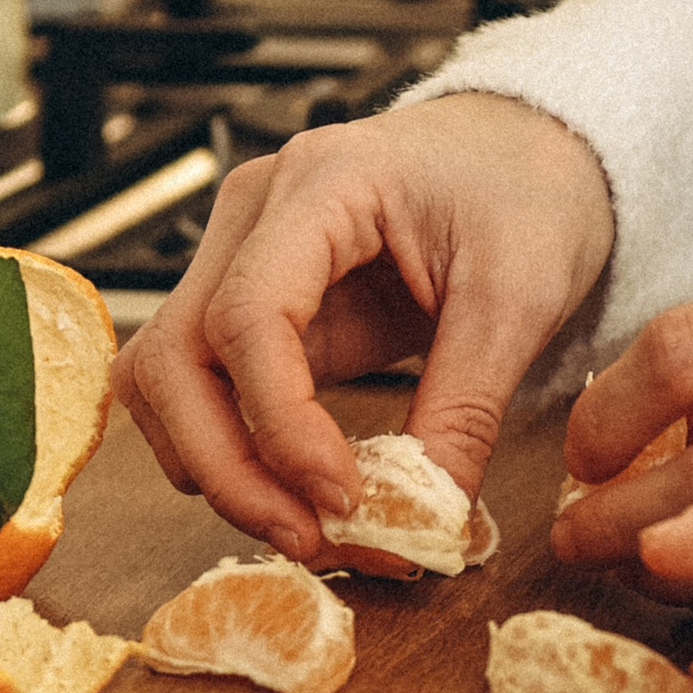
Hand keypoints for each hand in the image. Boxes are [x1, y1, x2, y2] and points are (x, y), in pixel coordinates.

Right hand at [111, 92, 614, 558]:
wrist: (526, 154)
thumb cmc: (526, 193)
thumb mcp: (521, 297)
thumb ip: (466, 407)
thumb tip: (424, 519)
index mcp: (324, 183)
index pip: (248, 315)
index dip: (280, 424)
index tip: (340, 496)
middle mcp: (256, 212)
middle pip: (176, 355)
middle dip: (229, 466)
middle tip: (308, 538)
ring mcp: (240, 255)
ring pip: (166, 380)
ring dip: (218, 467)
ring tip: (307, 528)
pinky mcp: (253, 304)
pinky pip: (206, 389)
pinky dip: (235, 452)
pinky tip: (299, 494)